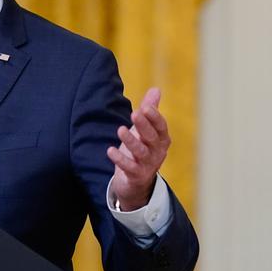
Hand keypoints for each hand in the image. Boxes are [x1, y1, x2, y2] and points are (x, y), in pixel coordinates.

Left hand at [107, 87, 170, 210]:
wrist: (137, 181)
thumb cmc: (141, 150)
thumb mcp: (145, 130)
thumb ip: (150, 110)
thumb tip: (156, 89)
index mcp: (161, 139)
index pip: (161, 126)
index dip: (154, 117)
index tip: (145, 106)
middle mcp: (157, 152)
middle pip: (152, 137)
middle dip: (143, 125)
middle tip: (134, 113)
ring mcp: (148, 165)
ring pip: (141, 152)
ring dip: (131, 141)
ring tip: (120, 129)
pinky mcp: (136, 175)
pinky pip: (129, 167)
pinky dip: (120, 159)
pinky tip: (110, 150)